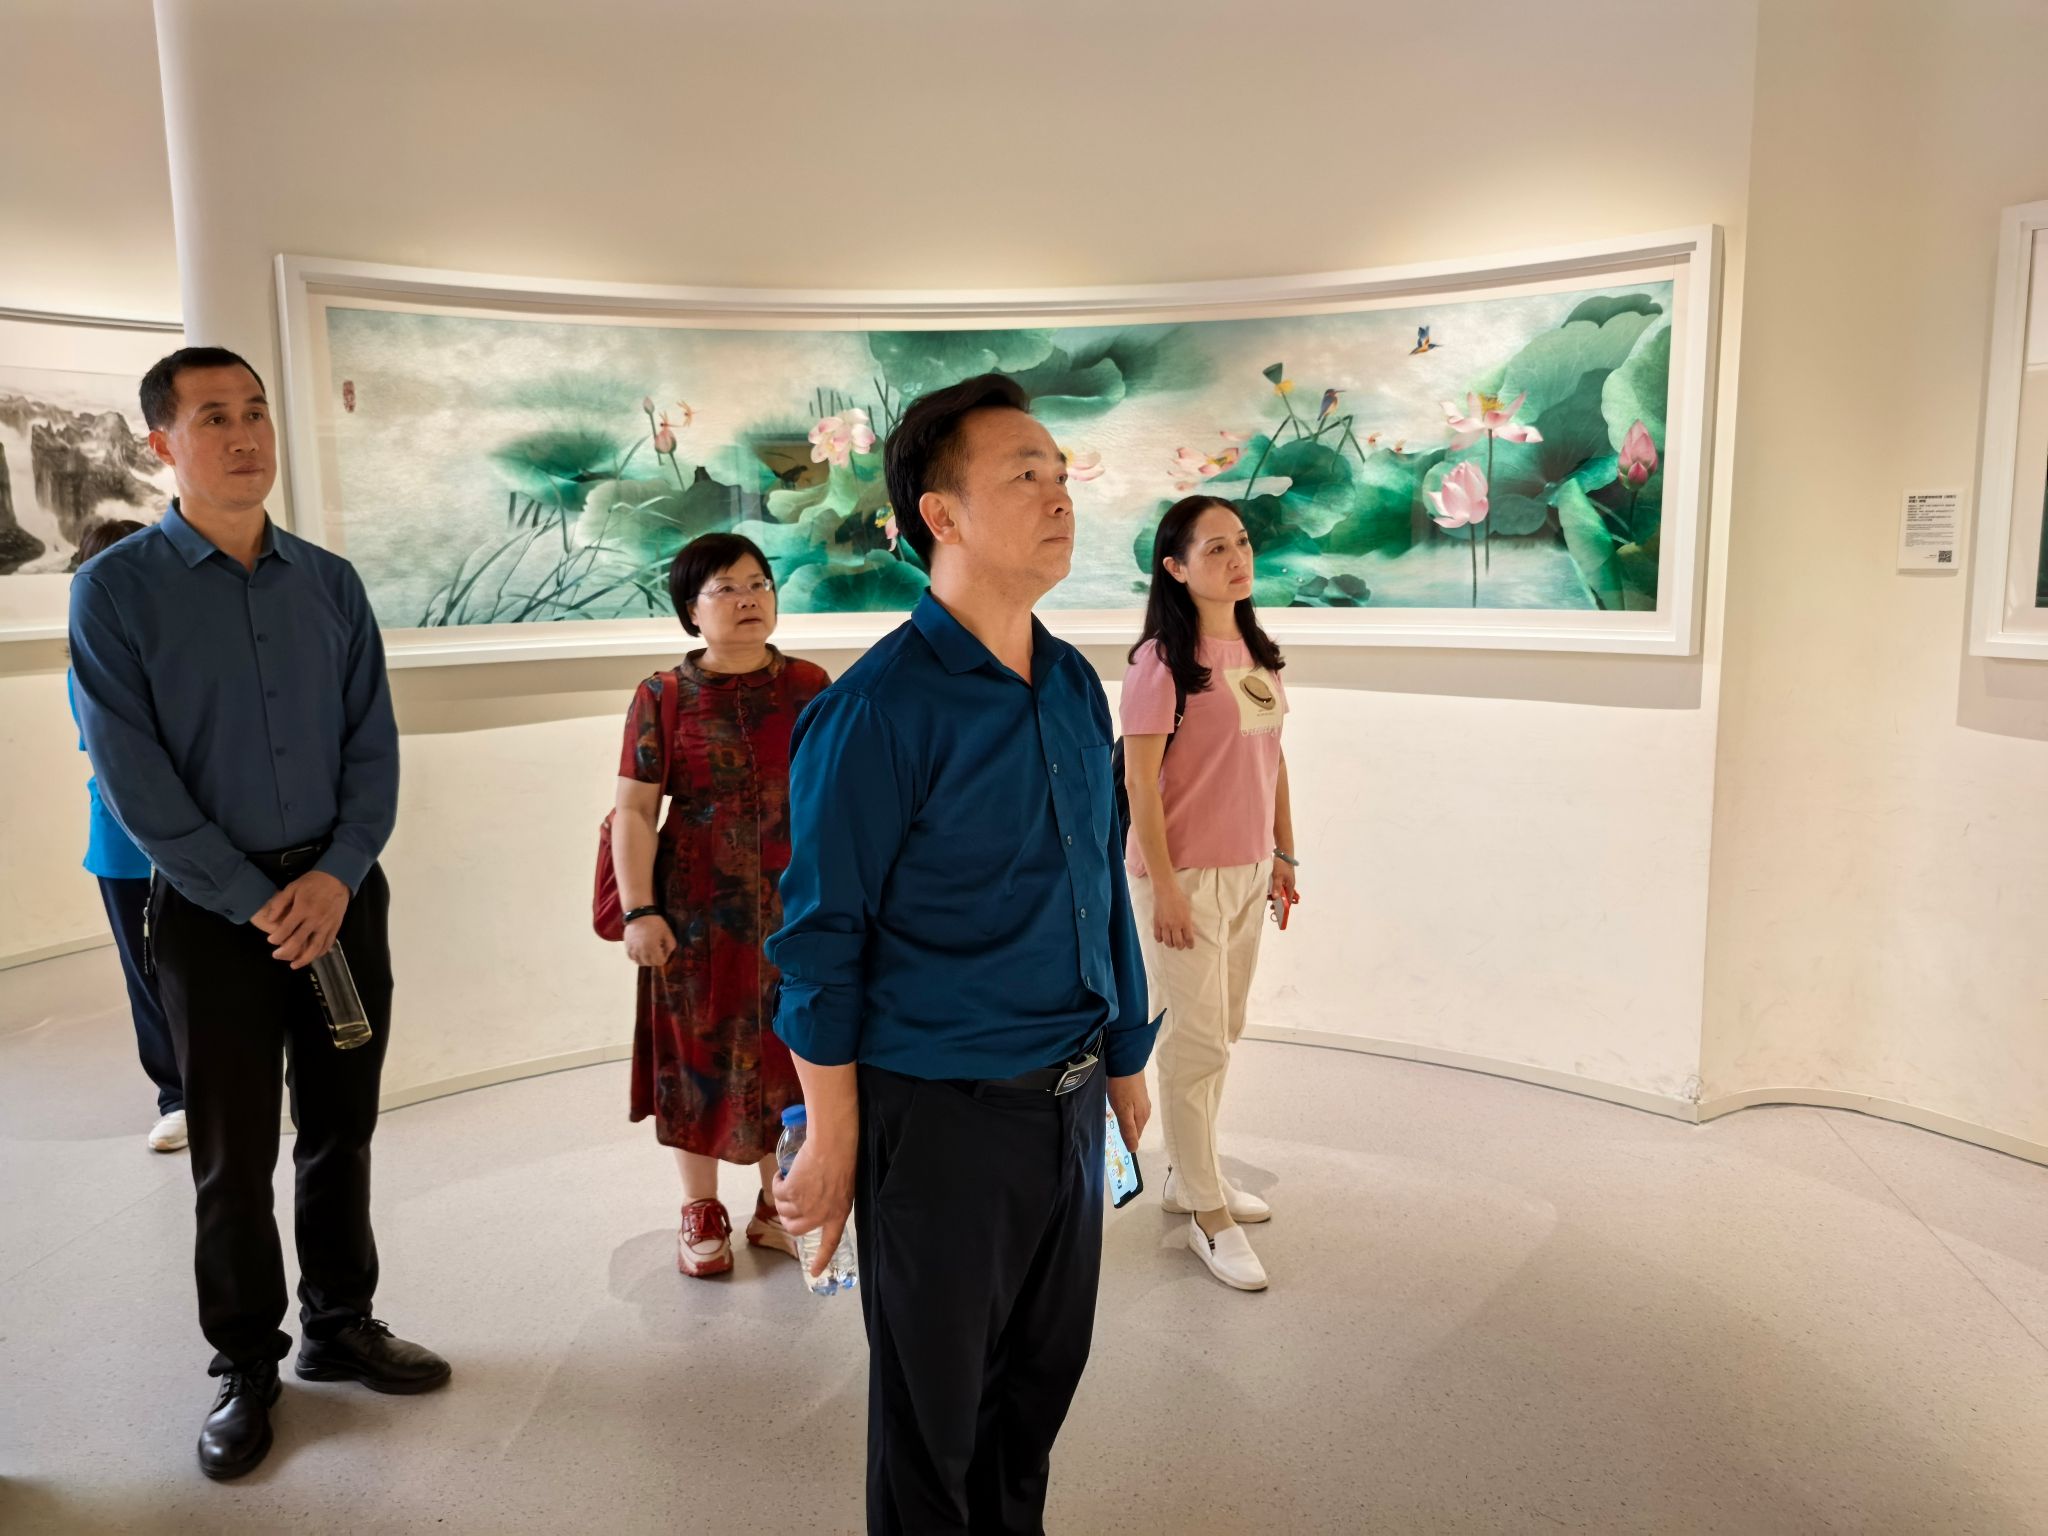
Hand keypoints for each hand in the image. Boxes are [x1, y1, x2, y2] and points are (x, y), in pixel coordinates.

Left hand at [251, 871, 349, 968]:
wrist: (337, 878)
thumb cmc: (312, 882)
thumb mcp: (292, 887)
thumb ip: (280, 903)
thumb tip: (270, 919)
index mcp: (303, 909)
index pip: (287, 928)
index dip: (277, 937)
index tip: (271, 941)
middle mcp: (315, 920)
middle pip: (299, 941)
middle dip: (286, 951)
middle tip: (276, 956)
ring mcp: (327, 925)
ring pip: (315, 947)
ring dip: (304, 959)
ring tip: (294, 965)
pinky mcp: (335, 926)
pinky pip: (328, 943)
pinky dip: (320, 953)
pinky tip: (312, 957)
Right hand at [623, 913, 675, 967]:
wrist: (640, 914)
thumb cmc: (655, 923)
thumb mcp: (667, 933)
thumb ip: (670, 946)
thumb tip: (667, 954)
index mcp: (652, 948)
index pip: (660, 962)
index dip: (664, 957)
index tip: (664, 949)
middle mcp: (641, 951)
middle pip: (650, 963)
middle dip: (656, 959)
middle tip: (657, 950)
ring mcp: (633, 950)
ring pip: (640, 962)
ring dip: (646, 959)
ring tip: (649, 951)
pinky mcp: (627, 947)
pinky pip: (632, 958)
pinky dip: (637, 957)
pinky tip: (641, 950)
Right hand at [773, 1122, 856, 1279]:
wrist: (833, 1143)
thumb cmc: (843, 1158)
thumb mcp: (843, 1187)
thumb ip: (831, 1201)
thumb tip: (816, 1203)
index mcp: (838, 1214)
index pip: (830, 1243)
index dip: (821, 1259)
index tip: (814, 1273)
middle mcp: (820, 1214)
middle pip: (795, 1229)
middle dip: (787, 1217)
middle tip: (789, 1202)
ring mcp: (804, 1204)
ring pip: (783, 1209)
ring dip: (781, 1197)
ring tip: (788, 1181)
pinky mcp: (791, 1191)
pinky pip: (776, 1192)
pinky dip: (776, 1182)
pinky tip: (782, 1174)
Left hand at [1107, 1072, 1150, 1153]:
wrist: (1126, 1063)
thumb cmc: (1122, 1088)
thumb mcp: (1123, 1111)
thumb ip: (1128, 1130)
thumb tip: (1134, 1149)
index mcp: (1142, 1117)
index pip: (1136, 1136)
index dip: (1127, 1139)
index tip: (1116, 1139)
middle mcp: (1146, 1110)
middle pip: (1136, 1127)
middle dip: (1127, 1130)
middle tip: (1114, 1130)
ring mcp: (1144, 1101)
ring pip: (1135, 1117)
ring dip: (1127, 1120)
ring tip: (1115, 1119)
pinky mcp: (1139, 1093)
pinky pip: (1134, 1108)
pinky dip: (1127, 1111)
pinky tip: (1121, 1107)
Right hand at [1152, 881, 1195, 950]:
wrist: (1166, 891)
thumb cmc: (1179, 898)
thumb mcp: (1188, 910)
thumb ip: (1188, 921)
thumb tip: (1188, 931)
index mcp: (1185, 921)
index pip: (1189, 939)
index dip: (1190, 945)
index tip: (1190, 946)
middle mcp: (1175, 925)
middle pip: (1178, 943)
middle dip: (1180, 946)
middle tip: (1180, 945)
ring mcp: (1165, 924)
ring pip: (1167, 942)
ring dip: (1170, 944)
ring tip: (1172, 943)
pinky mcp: (1157, 923)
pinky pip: (1157, 936)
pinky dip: (1160, 939)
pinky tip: (1162, 937)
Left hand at [1269, 859, 1299, 907]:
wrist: (1283, 853)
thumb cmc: (1281, 865)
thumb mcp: (1278, 876)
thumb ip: (1277, 887)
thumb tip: (1276, 898)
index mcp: (1290, 886)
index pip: (1288, 900)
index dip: (1283, 907)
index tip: (1275, 910)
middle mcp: (1289, 885)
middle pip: (1285, 897)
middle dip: (1278, 902)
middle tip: (1269, 904)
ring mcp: (1286, 882)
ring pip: (1281, 892)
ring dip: (1275, 896)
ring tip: (1268, 897)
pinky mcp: (1283, 878)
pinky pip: (1279, 887)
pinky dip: (1275, 890)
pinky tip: (1269, 890)